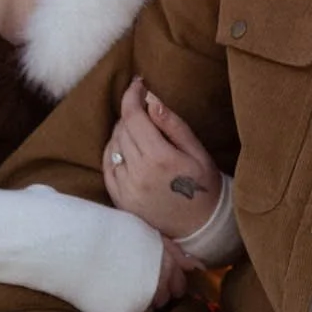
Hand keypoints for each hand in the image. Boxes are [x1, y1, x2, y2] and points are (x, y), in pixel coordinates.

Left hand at [102, 77, 221, 236]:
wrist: (200, 228)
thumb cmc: (203, 185)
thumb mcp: (197, 151)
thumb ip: (173, 125)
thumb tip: (152, 99)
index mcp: (160, 158)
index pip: (134, 117)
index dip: (132, 95)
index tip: (138, 83)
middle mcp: (138, 173)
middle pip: (122, 129)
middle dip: (131, 112)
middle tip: (145, 108)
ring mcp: (126, 189)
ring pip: (113, 146)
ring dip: (122, 131)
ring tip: (139, 128)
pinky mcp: (120, 200)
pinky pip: (107, 166)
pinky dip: (113, 151)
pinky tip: (126, 147)